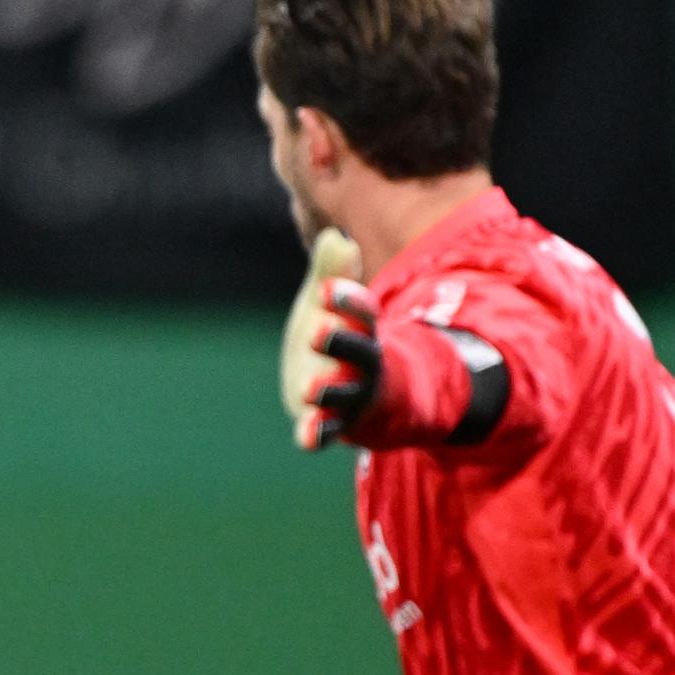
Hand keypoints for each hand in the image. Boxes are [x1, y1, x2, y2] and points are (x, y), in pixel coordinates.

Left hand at [284, 274, 387, 451]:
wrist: (369, 389)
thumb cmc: (343, 334)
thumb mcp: (334, 303)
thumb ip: (332, 272)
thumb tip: (336, 237)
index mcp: (363, 326)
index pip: (362, 309)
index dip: (345, 299)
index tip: (325, 289)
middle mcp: (364, 360)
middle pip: (357, 349)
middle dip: (339, 340)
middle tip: (316, 331)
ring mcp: (353, 392)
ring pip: (343, 392)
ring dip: (327, 390)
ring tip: (309, 388)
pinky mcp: (337, 421)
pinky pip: (328, 430)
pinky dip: (317, 434)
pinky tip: (304, 438)